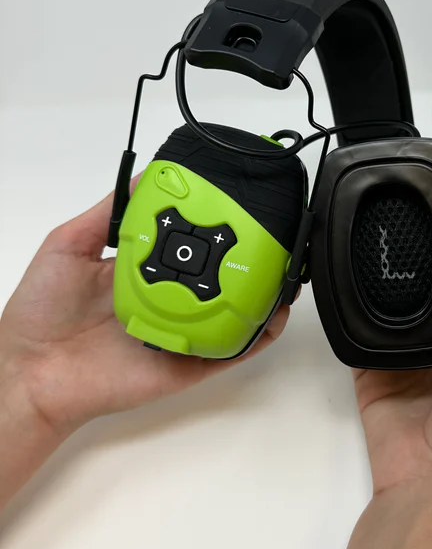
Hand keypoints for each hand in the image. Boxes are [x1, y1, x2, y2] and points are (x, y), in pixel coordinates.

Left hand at [0, 189, 290, 438]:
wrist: (30, 372)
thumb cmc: (40, 311)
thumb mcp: (69, 244)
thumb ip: (108, 214)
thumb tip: (146, 176)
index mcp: (144, 272)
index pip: (190, 245)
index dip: (216, 228)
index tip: (239, 207)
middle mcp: (166, 300)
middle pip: (219, 279)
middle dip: (250, 261)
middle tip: (274, 241)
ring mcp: (180, 333)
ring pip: (232, 315)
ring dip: (261, 297)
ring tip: (284, 275)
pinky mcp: (185, 365)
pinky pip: (228, 351)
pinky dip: (253, 337)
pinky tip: (272, 317)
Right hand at [354, 221, 431, 504]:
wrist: (429, 481)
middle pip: (427, 291)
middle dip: (415, 260)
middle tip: (394, 214)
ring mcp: (405, 357)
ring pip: (390, 309)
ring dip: (380, 284)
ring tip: (364, 239)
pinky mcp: (371, 372)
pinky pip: (359, 336)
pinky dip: (351, 316)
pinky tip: (342, 283)